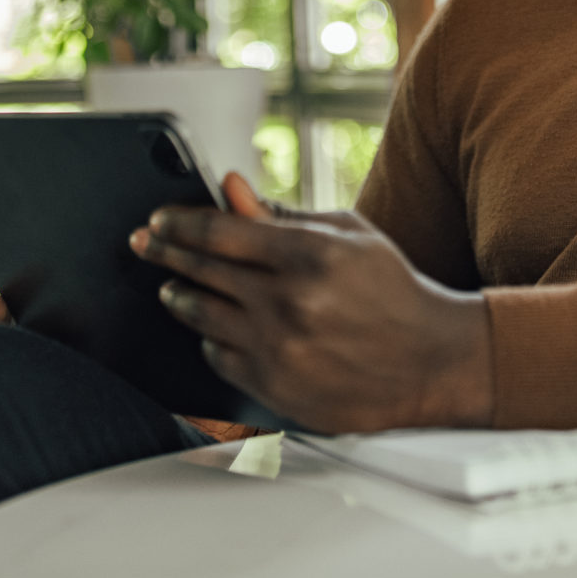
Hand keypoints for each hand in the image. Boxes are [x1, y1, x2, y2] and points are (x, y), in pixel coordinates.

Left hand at [130, 173, 492, 433]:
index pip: (218, 233)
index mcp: (308, 256)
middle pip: (200, 272)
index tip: (157, 222)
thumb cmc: (389, 289)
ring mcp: (280, 351)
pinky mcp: (276, 389)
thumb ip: (279, 214)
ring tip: (175, 286)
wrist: (431, 362)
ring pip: (201, 318)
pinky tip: (216, 327)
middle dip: (164, 254)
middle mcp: (290, 304)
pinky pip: (218, 358)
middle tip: (145, 244)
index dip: (178, 223)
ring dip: (180, 296)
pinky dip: (210, 339)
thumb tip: (228, 188)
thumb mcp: (344, 234)